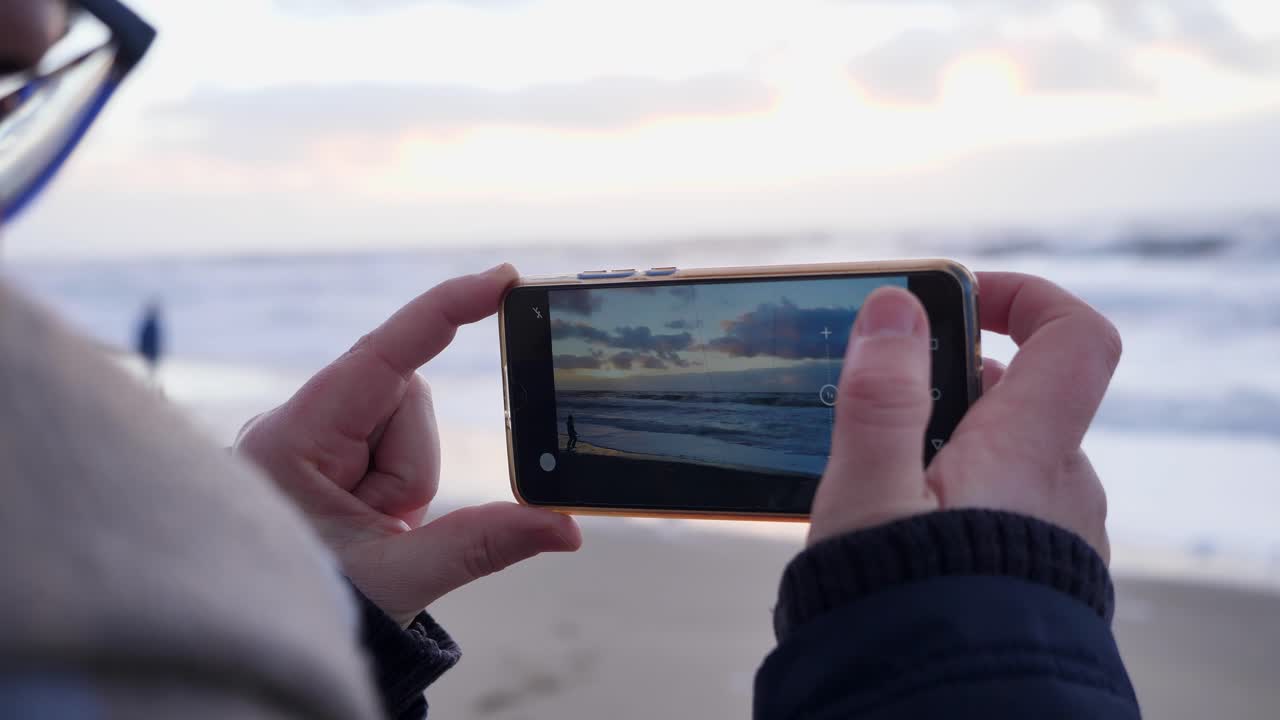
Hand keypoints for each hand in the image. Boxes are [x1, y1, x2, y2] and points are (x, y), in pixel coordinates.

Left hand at [235, 264, 581, 625]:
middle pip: (405, 397)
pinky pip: (395, 441)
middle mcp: (298, 422)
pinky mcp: (328, 447)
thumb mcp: (397, 579)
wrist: (263, 635)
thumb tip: (565, 527)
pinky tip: (371, 516)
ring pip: (407, 421)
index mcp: (293, 441)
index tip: (503, 279)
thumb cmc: (312, 604)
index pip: (381, 356)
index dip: (444, 310)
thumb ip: (480, 546)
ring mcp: (312, 434)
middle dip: (414, 462)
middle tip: (384, 522)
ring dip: (407, 477)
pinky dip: (400, 478)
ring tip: (372, 527)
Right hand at [808, 272, 1120, 560]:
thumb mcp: (869, 499)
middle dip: (950, 394)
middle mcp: (1063, 490)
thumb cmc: (905, 615)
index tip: (958, 303)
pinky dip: (963, 509)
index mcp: (1029, 453)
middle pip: (1020, 402)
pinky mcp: (1046, 585)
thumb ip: (881, 399)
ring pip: (1012, 464)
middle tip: (879, 420)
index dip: (1024, 297)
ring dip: (951, 457)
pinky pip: (1010, 520)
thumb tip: (896, 307)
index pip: (1073, 336)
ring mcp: (1061, 542)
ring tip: (879, 495)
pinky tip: (907, 545)